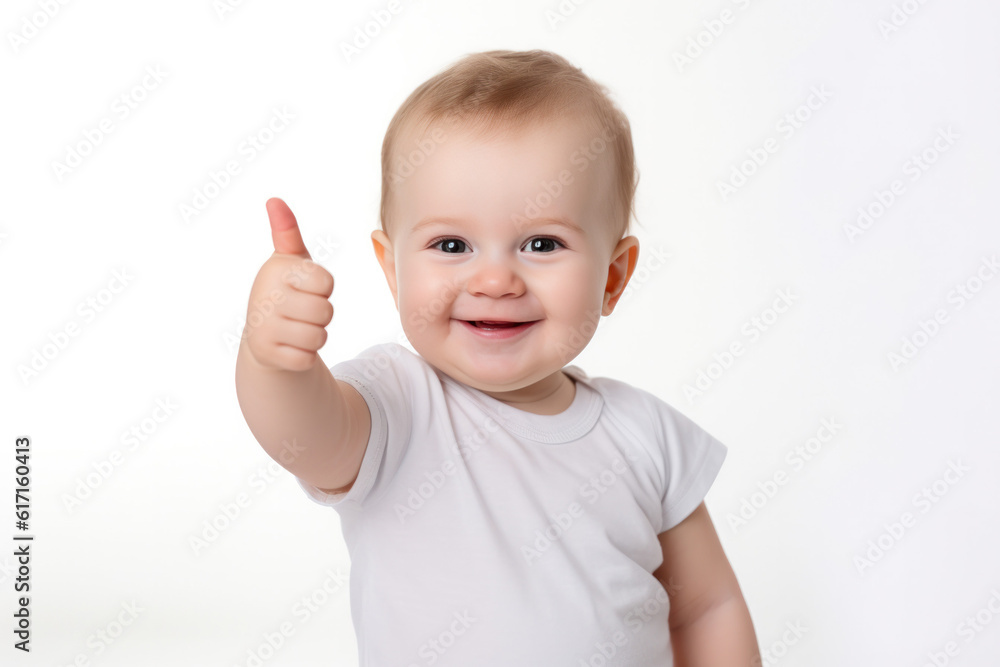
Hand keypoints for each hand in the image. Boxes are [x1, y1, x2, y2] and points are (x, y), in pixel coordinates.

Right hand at [243, 197, 334, 371]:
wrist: (261, 335)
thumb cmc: (285, 291)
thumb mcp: (289, 262)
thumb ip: (287, 233)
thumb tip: (274, 200)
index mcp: (276, 271)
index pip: (325, 282)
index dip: (324, 288)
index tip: (307, 287)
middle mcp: (266, 297)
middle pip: (325, 311)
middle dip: (321, 314)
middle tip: (302, 311)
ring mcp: (264, 327)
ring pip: (318, 336)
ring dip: (315, 336)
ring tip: (297, 327)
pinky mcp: (267, 355)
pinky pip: (307, 358)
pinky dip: (305, 355)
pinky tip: (290, 346)